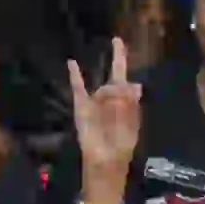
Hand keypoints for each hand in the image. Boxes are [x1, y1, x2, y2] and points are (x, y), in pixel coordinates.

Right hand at [70, 42, 144, 189]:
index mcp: (125, 103)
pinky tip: (72, 63)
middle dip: (117, 71)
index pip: (125, 78)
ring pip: (102, 89)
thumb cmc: (122, 145)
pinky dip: (75, 76)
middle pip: (115, 82)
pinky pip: (78, 89)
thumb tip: (133, 84)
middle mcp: (110, 99)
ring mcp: (94, 102)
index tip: (118, 41)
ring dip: (108, 96)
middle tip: (116, 45)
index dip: (122, 59)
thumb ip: (129, 102)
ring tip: (110, 117)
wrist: (104, 162)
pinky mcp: (81, 108)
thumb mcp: (131, 123)